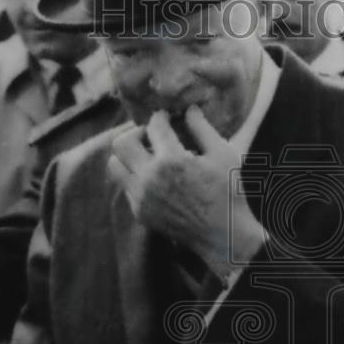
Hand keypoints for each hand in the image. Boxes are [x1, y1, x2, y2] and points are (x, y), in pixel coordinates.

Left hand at [110, 105, 265, 280]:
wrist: (223, 235)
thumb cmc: (228, 192)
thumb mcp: (223, 154)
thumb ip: (202, 127)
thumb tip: (188, 108)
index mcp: (171, 160)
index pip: (153, 125)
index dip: (161, 116)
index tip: (167, 118)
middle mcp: (150, 178)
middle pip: (121, 143)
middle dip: (136, 133)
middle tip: (152, 137)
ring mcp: (141, 197)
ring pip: (115, 166)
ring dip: (129, 156)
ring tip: (149, 157)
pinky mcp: (140, 212)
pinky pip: (125, 186)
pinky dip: (135, 176)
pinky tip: (156, 178)